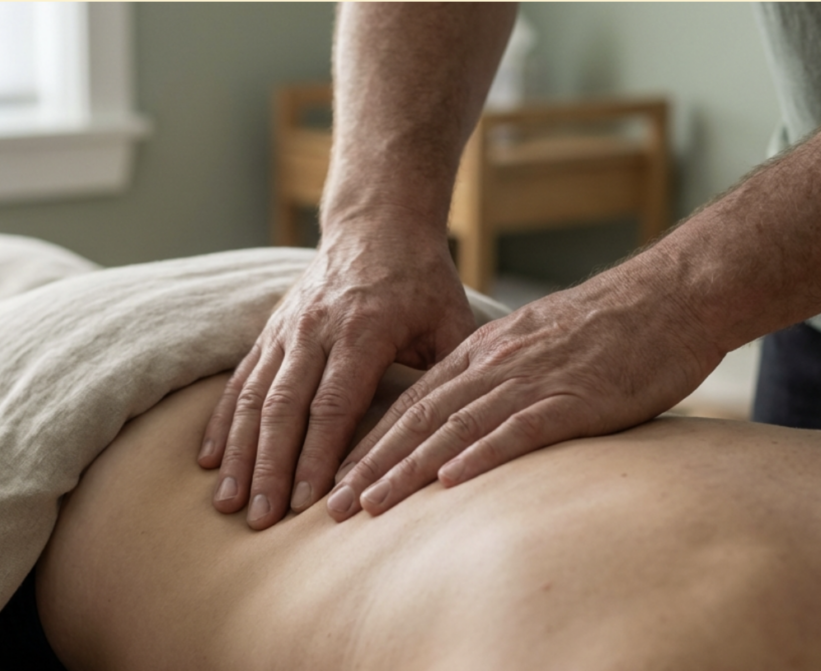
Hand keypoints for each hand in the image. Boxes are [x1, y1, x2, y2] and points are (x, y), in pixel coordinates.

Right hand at [198, 226, 475, 528]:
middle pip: (283, 408)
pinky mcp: (271, 329)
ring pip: (253, 396)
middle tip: (259, 519)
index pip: (333, 404)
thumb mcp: (450, 320)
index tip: (306, 504)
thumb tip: (454, 440)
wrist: (378, 222)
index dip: (317, 456)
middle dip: (269, 467)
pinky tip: (208, 457)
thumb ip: (448, 376)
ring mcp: (287, 329)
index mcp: (364, 330)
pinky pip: (240, 378)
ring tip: (226, 500)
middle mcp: (316, 329)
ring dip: (238, 452)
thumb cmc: (422, 278)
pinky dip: (222, 420)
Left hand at [326, 266, 724, 520]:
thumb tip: (461, 417)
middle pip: (417, 418)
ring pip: (454, 427)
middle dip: (369, 464)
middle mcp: (492, 365)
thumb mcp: (530, 344)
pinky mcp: (573, 397)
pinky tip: (451, 480)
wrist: (667, 298)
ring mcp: (530, 380)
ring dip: (407, 469)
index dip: (368, 442)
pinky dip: (482, 455)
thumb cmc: (602, 329)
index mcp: (480, 353)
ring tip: (369, 505)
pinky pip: (520, 429)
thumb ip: (493, 375)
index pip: (409, 402)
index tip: (334, 478)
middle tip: (330, 506)